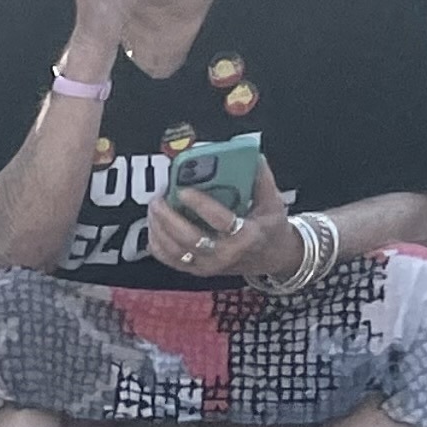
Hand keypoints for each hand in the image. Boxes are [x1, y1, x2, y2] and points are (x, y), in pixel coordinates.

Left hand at [154, 169, 298, 282]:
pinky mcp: (196, 270)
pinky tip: (154, 225)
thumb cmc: (270, 228)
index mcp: (246, 236)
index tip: (183, 190)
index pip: (220, 221)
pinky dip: (156, 242)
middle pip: (189, 238)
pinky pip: (169, 259)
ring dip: (158, 228)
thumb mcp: (273, 202)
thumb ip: (261, 178)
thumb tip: (251, 156)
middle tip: (158, 198)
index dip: (200, 204)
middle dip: (168, 217)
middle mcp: (225, 254)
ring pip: (174, 251)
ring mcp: (208, 265)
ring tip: (154, 207)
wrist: (272, 257)